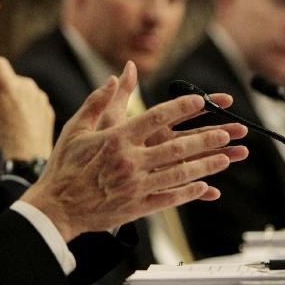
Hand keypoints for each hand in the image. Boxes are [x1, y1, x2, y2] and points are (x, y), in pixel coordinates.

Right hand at [0, 56, 53, 159]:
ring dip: (8, 101)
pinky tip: (16, 125)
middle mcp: (28, 85)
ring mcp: (39, 97)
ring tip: (0, 121)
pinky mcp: (47, 110)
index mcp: (10, 82)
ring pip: (19, 92)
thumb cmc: (4, 131)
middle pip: (7, 80)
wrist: (28, 155)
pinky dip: (21, 110)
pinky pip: (30, 104)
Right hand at [21, 61, 247, 240]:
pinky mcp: (137, 207)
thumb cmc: (64, 166)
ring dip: (206, 165)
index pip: (155, 116)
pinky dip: (190, 192)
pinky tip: (206, 187)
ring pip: (180, 174)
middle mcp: (129, 162)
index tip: (201, 100)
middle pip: (177, 147)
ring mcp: (135, 186)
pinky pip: (171, 199)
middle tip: (228, 132)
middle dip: (206, 139)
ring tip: (226, 157)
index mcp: (115, 139)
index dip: (181, 107)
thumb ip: (99, 101)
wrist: (56, 207)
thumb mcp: (76, 128)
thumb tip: (118, 77)